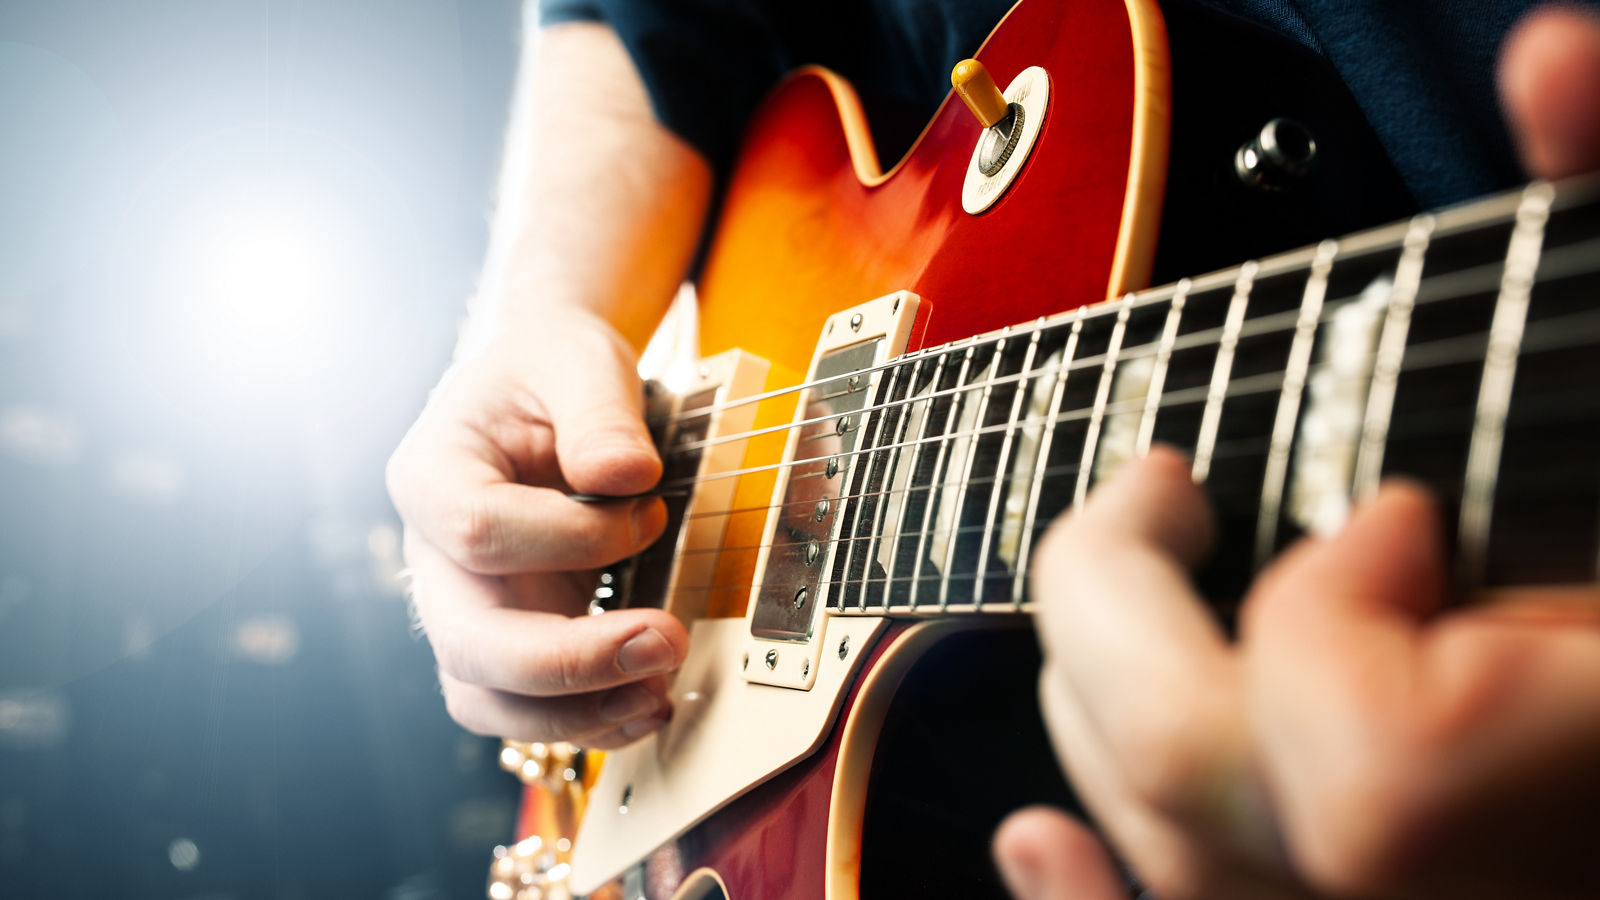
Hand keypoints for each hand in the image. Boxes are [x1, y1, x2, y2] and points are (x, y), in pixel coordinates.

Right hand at [386, 308, 686, 748]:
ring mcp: (464, 607)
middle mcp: (432, 556)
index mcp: (432, 474)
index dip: (571, 536)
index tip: (647, 511)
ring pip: (486, 697)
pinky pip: (523, 709)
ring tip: (659, 692)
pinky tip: (649, 701)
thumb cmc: (552, 374)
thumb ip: (598, 411)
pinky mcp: (506, 641)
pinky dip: (584, 720)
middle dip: (570, 660)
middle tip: (666, 642)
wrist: (546, 394)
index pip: (477, 529)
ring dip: (576, 713)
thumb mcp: (578, 361)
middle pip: (468, 641)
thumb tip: (626, 474)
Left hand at [995, 8, 1599, 894]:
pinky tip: (1038, 832)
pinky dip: (1083, 895)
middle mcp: (1480, 886)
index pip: (1364, 750)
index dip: (1332, 607)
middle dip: (1127, 609)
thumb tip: (1553, 52)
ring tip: (1119, 571)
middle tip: (1161, 493)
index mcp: (1584, 772)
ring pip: (1172, 861)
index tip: (1391, 513)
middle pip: (1206, 788)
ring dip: (1087, 700)